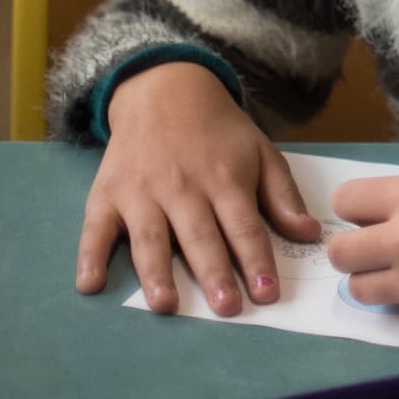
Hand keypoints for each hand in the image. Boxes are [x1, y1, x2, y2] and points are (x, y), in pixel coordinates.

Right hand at [77, 60, 318, 316]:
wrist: (165, 90)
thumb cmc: (219, 132)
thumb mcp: (261, 153)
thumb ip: (282, 196)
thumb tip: (309, 233)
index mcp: (225, 179)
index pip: (244, 227)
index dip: (256, 261)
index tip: (268, 294)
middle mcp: (183, 187)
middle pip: (200, 236)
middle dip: (213, 273)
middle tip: (226, 308)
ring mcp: (141, 191)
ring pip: (150, 237)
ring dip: (157, 272)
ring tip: (166, 305)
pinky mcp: (106, 194)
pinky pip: (96, 228)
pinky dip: (90, 256)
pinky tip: (90, 284)